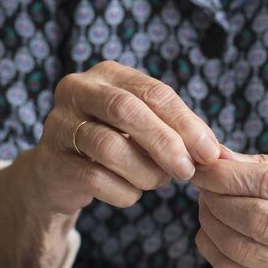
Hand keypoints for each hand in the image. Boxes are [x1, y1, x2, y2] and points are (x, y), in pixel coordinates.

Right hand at [0, 61, 219, 267]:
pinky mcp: (51, 161)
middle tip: (187, 172)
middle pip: (127, 110)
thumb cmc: (114, 148)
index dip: (186, 123)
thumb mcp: (145, 131)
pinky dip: (123, 192)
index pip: (154, 92)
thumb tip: (216, 153)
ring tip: (157, 182)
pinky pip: (95, 178)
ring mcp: (58, 125)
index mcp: (108, 74)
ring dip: (144, 172)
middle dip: (165, 144)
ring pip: (109, 147)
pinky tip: (131, 194)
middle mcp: (77, 90)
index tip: (210, 153)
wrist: (58, 176)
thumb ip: (178, 134)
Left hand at [190, 149, 267, 267]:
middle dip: (218, 200)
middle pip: (256, 220)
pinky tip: (210, 229)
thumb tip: (215, 157)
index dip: (228, 176)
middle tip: (203, 186)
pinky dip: (211, 247)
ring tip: (207, 204)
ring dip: (211, 223)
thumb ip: (259, 162)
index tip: (202, 168)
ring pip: (241, 249)